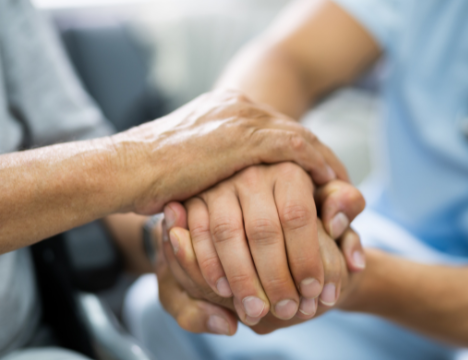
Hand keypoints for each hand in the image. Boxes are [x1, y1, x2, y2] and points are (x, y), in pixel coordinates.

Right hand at [109, 89, 348, 214]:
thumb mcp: (188, 170)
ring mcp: (240, 117)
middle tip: (339, 180)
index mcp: (221, 109)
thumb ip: (212, 172)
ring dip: (324, 162)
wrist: (125, 170)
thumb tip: (222, 194)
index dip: (298, 152)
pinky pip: (294, 148)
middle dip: (318, 156)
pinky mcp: (243, 135)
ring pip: (299, 136)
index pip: (273, 128)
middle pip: (292, 129)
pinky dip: (315, 164)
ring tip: (342, 186)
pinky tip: (329, 183)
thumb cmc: (146, 179)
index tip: (314, 175)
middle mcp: (234, 105)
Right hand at [163, 163, 364, 324]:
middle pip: (262, 229)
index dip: (306, 258)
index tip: (314, 291)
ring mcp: (219, 184)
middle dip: (275, 277)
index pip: (298, 217)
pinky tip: (225, 292)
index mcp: (289, 170)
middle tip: (287, 311)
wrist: (264, 191)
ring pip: (227, 234)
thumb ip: (345, 205)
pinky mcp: (194, 199)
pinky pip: (199, 235)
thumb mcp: (330, 198)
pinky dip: (210, 266)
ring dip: (242, 278)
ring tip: (257, 311)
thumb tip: (336, 223)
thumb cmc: (304, 201)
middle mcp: (252, 172)